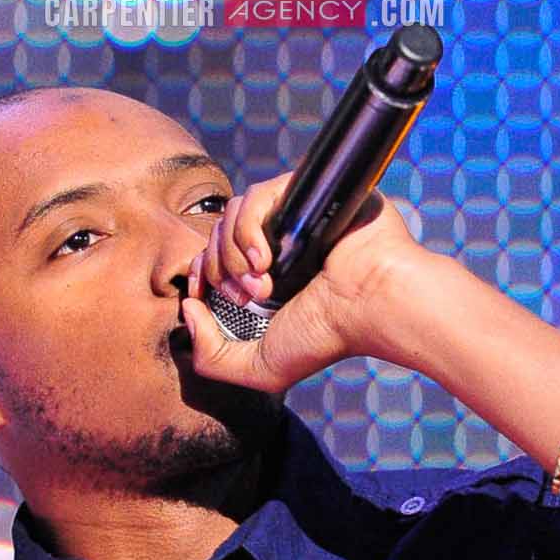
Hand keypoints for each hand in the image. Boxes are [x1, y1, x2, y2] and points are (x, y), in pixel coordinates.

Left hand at [179, 170, 425, 394]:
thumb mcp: (259, 368)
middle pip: (216, 236)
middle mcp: (276, 242)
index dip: (202, 274)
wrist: (371, 304)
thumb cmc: (326, 336)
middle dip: (221, 272)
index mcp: (266, 275)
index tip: (206, 296)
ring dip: (234, 254)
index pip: (213, 258)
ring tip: (262, 282)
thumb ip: (212, 356)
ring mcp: (290, 216)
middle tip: (249, 297)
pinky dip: (249, 229)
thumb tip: (188, 309)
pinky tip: (267, 257)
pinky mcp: (303, 191)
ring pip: (231, 214)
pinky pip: (255, 197)